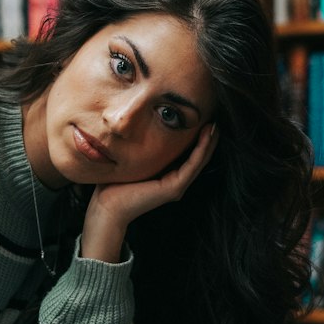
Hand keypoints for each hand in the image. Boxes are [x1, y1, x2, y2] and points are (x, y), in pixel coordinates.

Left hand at [81, 123, 215, 261]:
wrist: (107, 206)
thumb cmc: (114, 184)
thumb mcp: (133, 159)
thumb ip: (143, 146)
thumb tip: (141, 124)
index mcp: (168, 177)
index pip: (188, 155)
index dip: (198, 138)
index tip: (203, 118)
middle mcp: (176, 182)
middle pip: (198, 157)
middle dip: (208, 138)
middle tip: (216, 118)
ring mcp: (177, 187)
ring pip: (199, 160)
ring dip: (208, 142)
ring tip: (215, 124)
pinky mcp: (174, 188)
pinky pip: (192, 165)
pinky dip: (200, 149)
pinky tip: (206, 134)